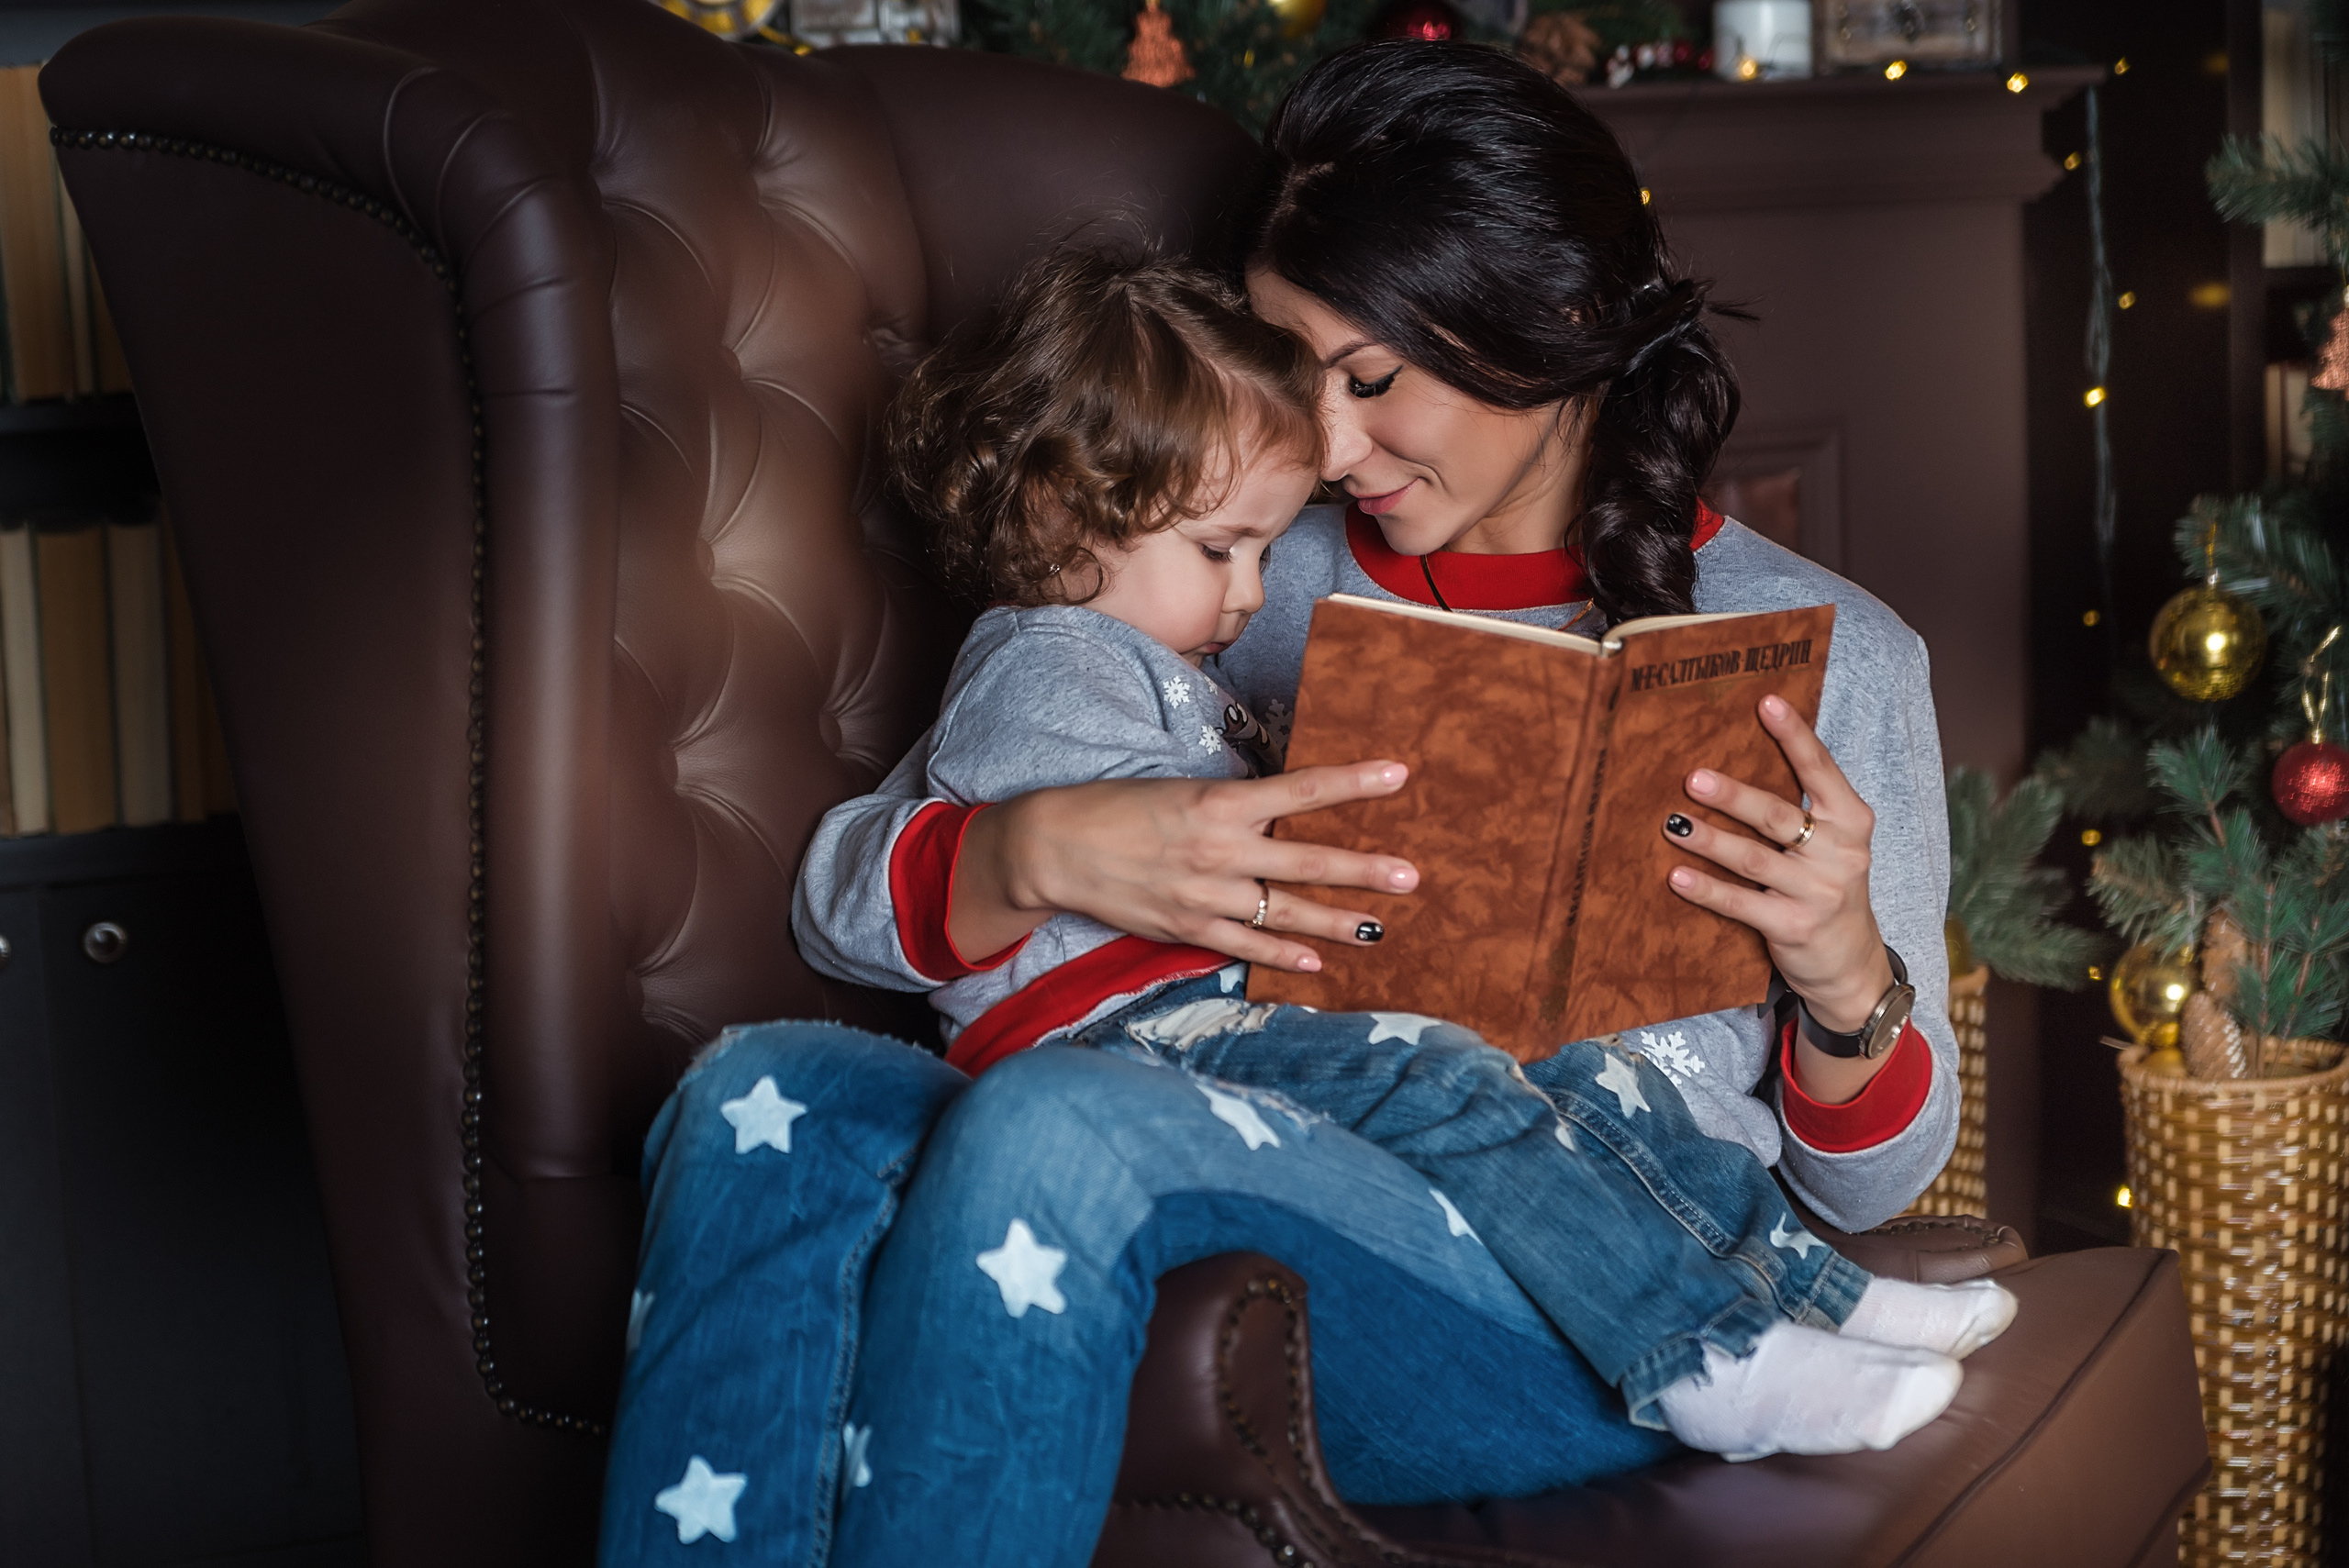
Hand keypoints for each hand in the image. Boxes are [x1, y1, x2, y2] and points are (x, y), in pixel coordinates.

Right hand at [949, 763, 1421, 971]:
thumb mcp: (1180, 790)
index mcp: (1218, 803)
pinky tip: (1318, 963)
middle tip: (1411, 876)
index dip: (1352, 782)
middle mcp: (1219, 850)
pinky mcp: (1187, 927)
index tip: (1399, 775)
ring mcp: (1205, 894)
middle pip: (1306, 861)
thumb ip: (1234, 806)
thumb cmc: (1116, 808)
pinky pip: (1245, 946)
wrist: (1055, 847)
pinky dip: (1283, 957)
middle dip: (1363, 870)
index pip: (1301, 790)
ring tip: (1380, 929)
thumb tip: (1283, 812)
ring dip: (1336, 922)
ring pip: (1284, 912)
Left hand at [1660, 694, 1896, 1102]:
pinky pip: (1741, 903)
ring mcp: (1819, 892)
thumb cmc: (1826, 884)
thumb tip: (1737, 755)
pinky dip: (1708, 890)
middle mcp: (1841, 853)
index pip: (1821, 770)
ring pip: (1754, 859)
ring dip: (1709, 840)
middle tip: (1693, 778)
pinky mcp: (1793, 926)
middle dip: (1735, 796)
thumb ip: (1800, 805)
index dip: (1795, 736)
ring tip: (1672, 823)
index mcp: (1851, 820)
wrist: (1850, 962)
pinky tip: (1677, 876)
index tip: (1766, 702)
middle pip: (1778, 816)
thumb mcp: (1830, 842)